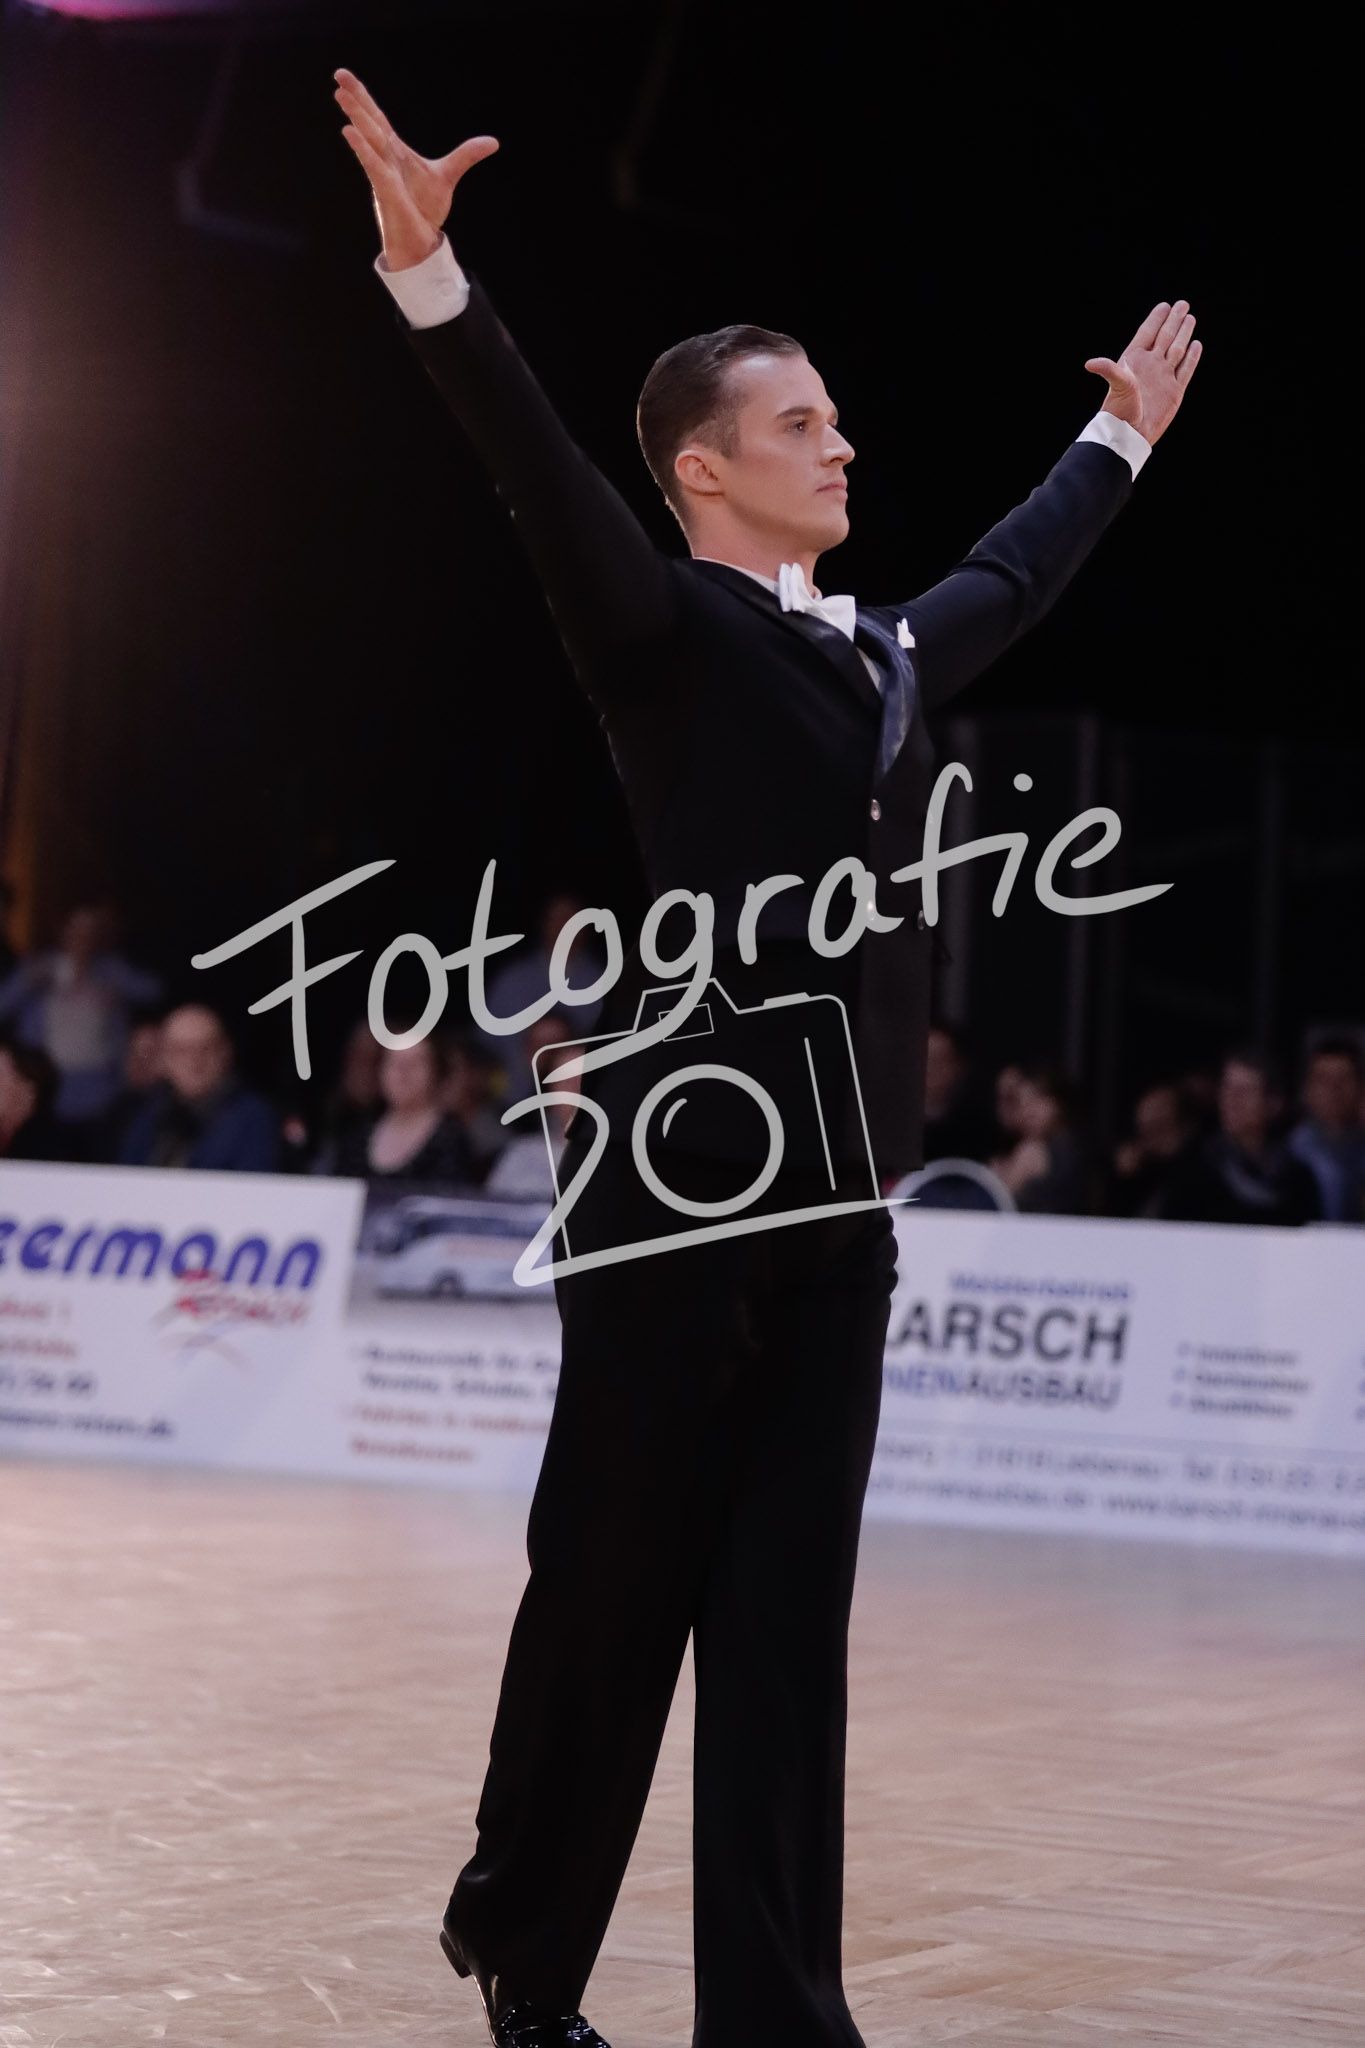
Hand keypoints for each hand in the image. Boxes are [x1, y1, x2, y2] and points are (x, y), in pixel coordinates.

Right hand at [334, 68, 498, 271]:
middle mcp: (385, 158)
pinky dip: (363, 149)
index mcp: (395, 151)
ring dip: (356, 117)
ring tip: (340, 95)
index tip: (345, 77)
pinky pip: (373, 166)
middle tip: (338, 75)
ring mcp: (383, 174)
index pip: (378, 119)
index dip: (364, 97)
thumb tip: (493, 142)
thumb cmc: (425, 210)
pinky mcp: (385, 191)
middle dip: (355, 100)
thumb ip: (466, 155)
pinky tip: (349, 132)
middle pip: (369, 123)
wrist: (421, 243)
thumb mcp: (448, 175)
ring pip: (368, 140)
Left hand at [1084, 299, 1201, 446]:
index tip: (1164, 305)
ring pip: (1177, 350)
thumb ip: (1109, 370)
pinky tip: (1196, 345)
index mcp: (1136, 360)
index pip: (1148, 333)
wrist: (1131, 434)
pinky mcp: (1175, 391)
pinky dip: (1192, 357)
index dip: (1156, 319)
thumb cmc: (1120, 411)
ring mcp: (1164, 377)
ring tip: (1190, 318)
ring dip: (1184, 334)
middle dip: (1174, 321)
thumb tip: (1090, 363)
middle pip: (1166, 337)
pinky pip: (1186, 369)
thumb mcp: (1116, 386)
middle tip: (1183, 304)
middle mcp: (1151, 366)